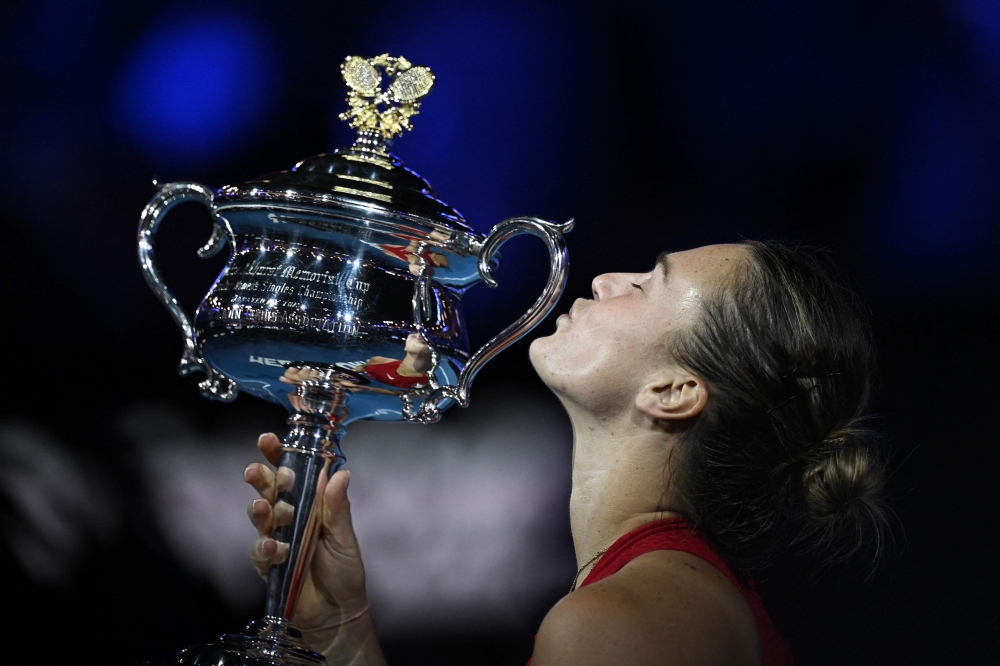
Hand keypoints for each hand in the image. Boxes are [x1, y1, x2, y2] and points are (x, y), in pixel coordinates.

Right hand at [244, 433, 368, 630]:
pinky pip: (259, 552)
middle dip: (260, 478)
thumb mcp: (344, 537)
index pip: (291, 474)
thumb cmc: (344, 570)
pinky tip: (272, 548)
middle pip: (268, 491)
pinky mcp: (268, 565)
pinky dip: (264, 548)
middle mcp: (289, 518)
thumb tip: (341, 473)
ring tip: (265, 507)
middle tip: (255, 471)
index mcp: (309, 504)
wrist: (338, 611)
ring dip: (260, 509)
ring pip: (260, 517)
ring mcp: (276, 540)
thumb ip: (338, 508)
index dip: (278, 456)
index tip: (268, 440)